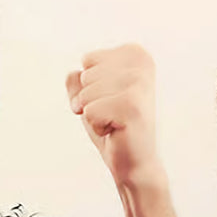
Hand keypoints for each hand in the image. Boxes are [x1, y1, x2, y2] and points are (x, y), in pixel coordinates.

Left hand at [66, 45, 159, 189]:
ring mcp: (139, 83)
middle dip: (90, 101)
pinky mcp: (132, 105)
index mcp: (135, 53)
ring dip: (93, 115)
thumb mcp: (90, 97)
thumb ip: (77, 79)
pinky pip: (90, 111)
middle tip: (112, 115)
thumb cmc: (112, 127)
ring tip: (115, 123)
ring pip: (86, 93)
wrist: (134, 162)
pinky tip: (116, 131)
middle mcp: (142, 63)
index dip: (88, 86)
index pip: (88, 60)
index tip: (109, 101)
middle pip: (86, 75)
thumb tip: (74, 73)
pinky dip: (96, 127)